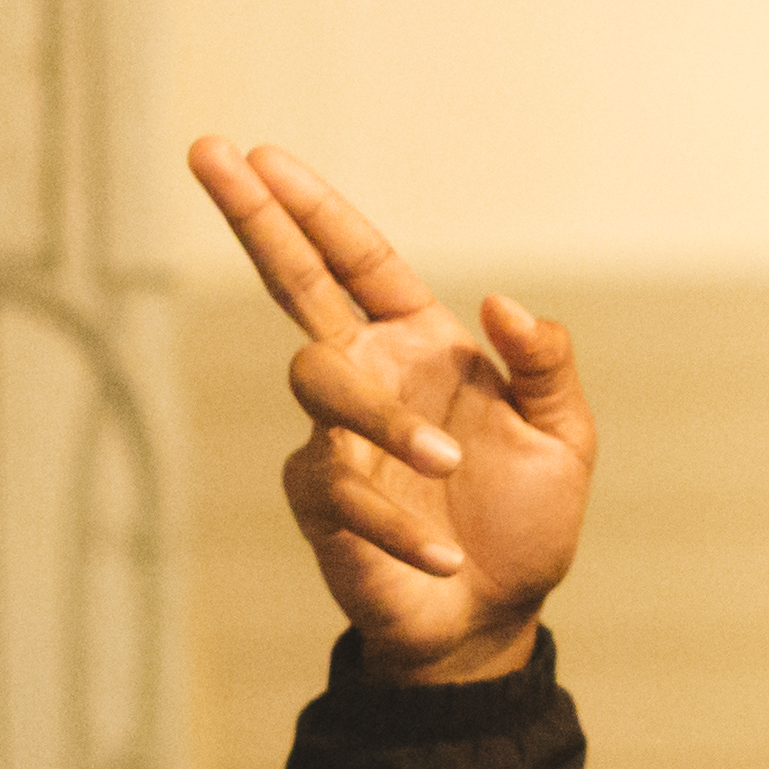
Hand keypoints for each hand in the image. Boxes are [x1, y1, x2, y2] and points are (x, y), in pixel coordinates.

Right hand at [189, 136, 595, 682]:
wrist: (493, 617)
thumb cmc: (523, 520)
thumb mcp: (562, 436)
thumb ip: (545, 363)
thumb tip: (502, 303)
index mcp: (420, 345)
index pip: (357, 261)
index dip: (313, 208)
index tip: (261, 152)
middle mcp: (370, 376)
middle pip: (294, 283)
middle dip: (254, 219)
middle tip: (206, 151)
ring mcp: (335, 436)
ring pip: (320, 381)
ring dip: (387, 419)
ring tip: (450, 466)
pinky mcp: (321, 502)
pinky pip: (344, 488)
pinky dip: (401, 522)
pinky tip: (444, 554)